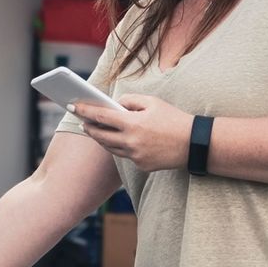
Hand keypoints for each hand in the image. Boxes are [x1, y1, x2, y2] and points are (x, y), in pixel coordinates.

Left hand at [73, 94, 191, 172]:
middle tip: (83, 121)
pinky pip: (126, 155)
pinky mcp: (142, 166)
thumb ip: (131, 100)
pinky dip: (121, 147)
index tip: (73, 105)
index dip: (85, 110)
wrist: (194, 144)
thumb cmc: (173, 119)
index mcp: (133, 123)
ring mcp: (136, 156)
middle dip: (90, 128)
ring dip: (102, 139)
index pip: (101, 116)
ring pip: (111, 148)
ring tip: (96, 131)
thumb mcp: (153, 102)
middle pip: (101, 136)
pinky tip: (119, 141)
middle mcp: (131, 142)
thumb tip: (115, 104)